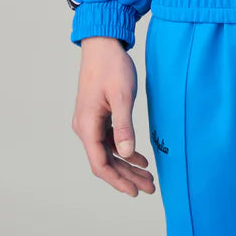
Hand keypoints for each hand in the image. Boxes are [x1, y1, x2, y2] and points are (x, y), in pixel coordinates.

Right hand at [72, 36, 155, 196]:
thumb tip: (126, 154)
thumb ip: (124, 126)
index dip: (117, 181)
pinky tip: (140, 157)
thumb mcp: (122, 96)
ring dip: (127, 165)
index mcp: (87, 125)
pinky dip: (124, 149)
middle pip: (105, 161)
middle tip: (149, 187)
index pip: (100, 164)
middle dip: (127, 177)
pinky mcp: (98, 115)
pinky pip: (110, 139)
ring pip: (109, 152)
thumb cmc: (112, 66)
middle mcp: (85, 127)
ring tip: (148, 176)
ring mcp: (91, 121)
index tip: (135, 191)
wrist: (102, 43)